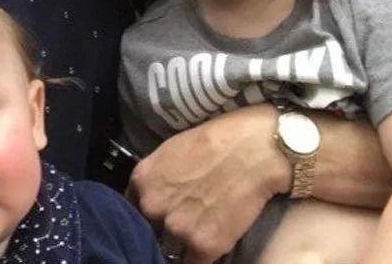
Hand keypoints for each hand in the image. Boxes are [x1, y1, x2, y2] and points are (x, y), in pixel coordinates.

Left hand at [129, 104, 288, 263]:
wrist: (258, 150)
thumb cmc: (219, 140)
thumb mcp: (173, 149)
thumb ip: (156, 177)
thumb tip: (150, 196)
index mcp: (142, 179)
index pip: (132, 208)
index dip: (148, 213)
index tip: (159, 216)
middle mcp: (153, 206)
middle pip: (150, 230)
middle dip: (164, 228)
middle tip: (185, 219)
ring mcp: (178, 228)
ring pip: (170, 249)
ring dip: (182, 244)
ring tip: (200, 229)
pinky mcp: (204, 247)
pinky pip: (193, 263)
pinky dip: (201, 257)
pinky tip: (212, 242)